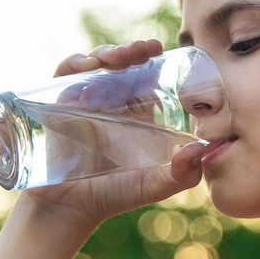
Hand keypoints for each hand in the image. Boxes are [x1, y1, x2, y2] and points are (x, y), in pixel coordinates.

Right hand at [25, 40, 205, 227]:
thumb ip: (183, 174)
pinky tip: (90, 66)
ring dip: (109, 52)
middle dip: (133, 50)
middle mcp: (111, 101)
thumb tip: (201, 149)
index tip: (163, 52)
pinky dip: (75, 63)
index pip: (147, 77)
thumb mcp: (154, 185)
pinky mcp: (58, 103)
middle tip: (146, 49)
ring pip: (97, 63)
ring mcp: (84, 100)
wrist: (69, 210)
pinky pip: (65, 74)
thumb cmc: (114, 195)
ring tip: (120, 56)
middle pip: (122, 64)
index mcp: (136, 112)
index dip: (154, 61)